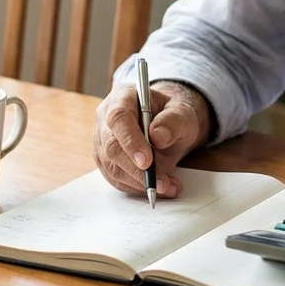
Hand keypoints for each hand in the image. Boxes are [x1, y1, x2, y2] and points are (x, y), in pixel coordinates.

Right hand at [92, 80, 212, 198]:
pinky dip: (137, 187)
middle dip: (137, 170)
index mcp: (123, 98)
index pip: (118, 118)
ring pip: (112, 168)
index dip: (130, 141)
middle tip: (162, 182)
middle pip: (111, 147)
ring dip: (139, 182)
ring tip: (167, 186)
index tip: (147, 161)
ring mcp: (101, 141)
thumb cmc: (171, 115)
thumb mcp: (182, 112)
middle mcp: (106, 118)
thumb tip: (158, 137)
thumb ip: (173, 121)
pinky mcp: (105, 161)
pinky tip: (158, 187)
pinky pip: (116, 179)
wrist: (166, 125)